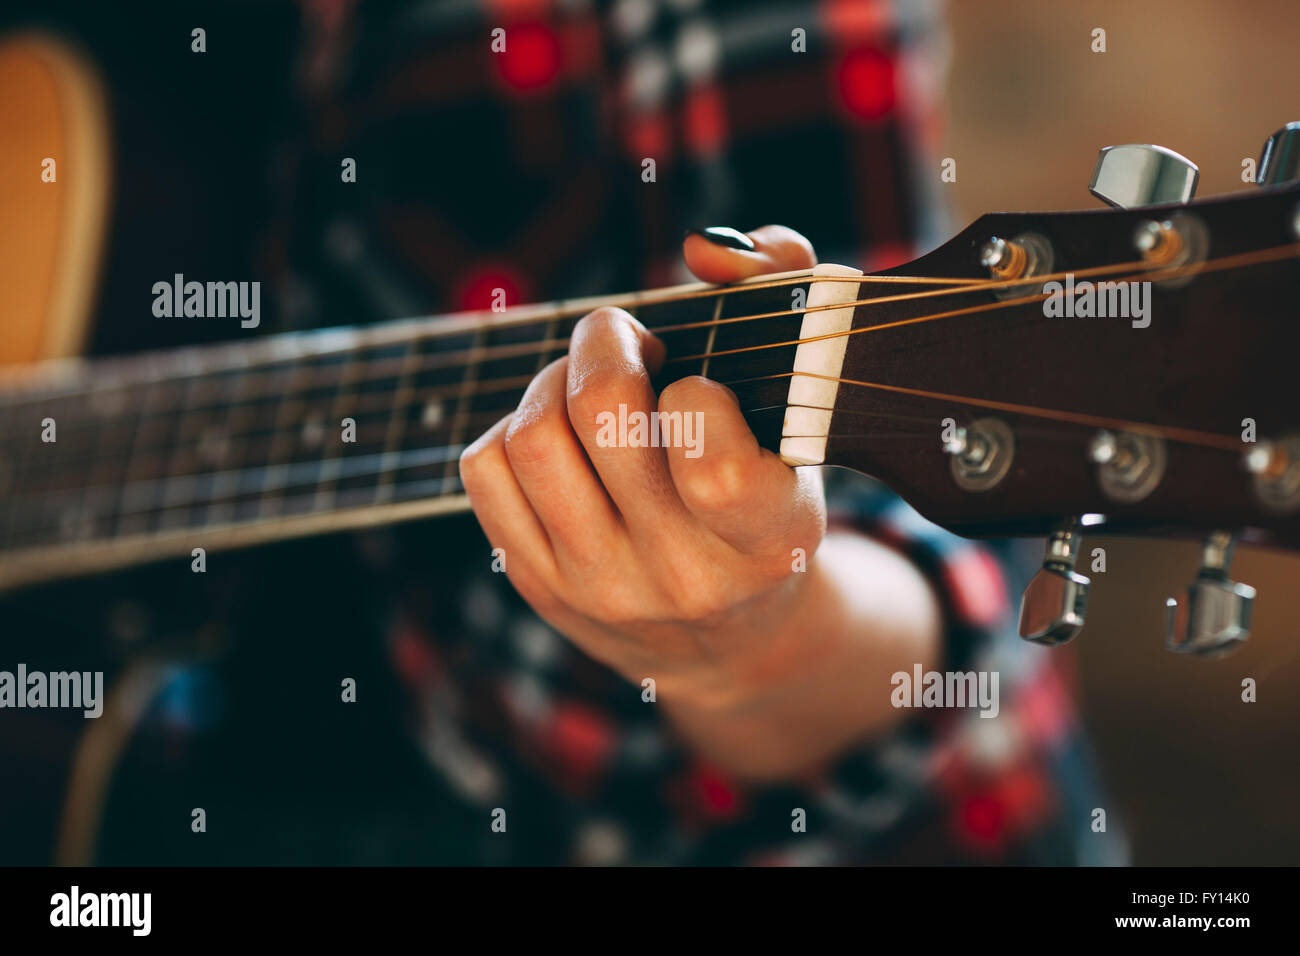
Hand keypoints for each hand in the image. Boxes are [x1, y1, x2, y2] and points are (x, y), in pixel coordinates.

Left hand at [460, 226, 940, 779]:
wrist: (727, 638)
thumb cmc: (767, 494)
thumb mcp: (804, 411)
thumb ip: (785, 289)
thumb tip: (700, 249)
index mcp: (765, 534)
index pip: (709, 457)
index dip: (692, 390)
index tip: (698, 385)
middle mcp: (682, 574)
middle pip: (601, 417)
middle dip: (605, 341)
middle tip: (624, 340)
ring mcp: (600, 586)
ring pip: (531, 439)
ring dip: (552, 381)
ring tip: (587, 385)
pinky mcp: (538, 587)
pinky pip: (484, 473)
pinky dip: (510, 429)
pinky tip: (556, 436)